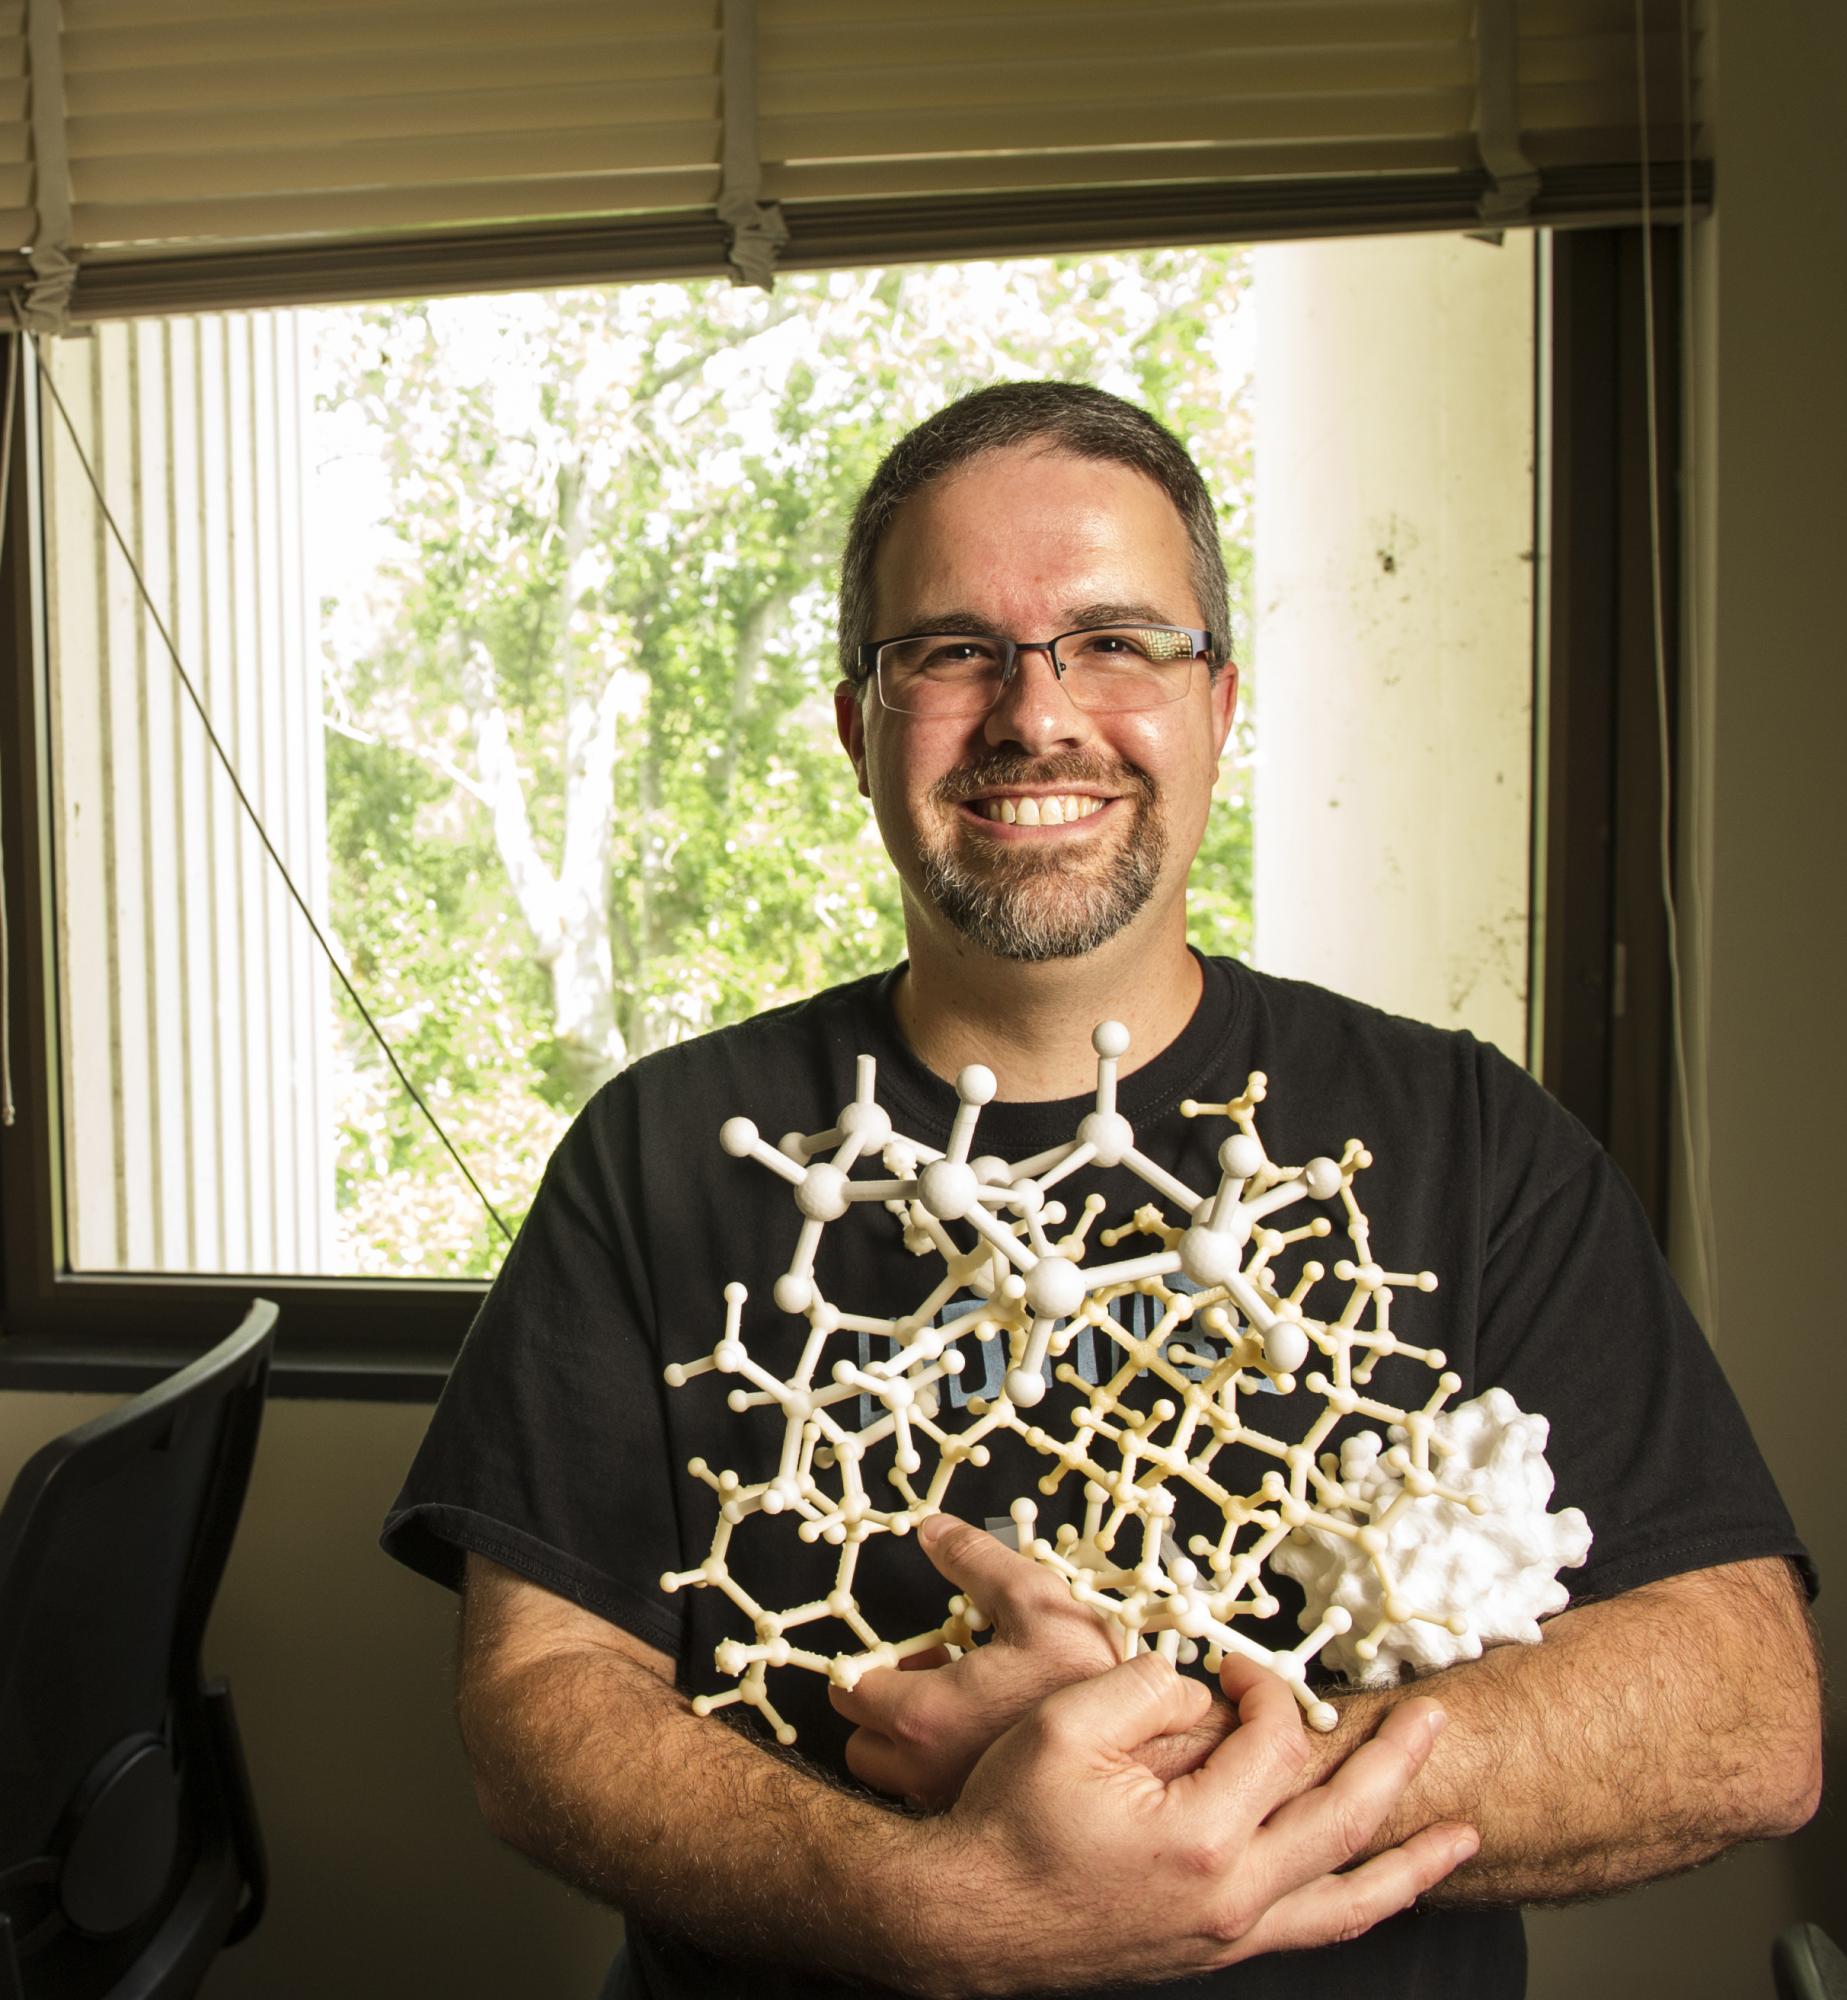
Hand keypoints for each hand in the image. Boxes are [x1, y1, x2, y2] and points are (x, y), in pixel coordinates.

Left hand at [830, 1514, 1118, 1806]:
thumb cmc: (1087, 1681)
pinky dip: (942, 1765)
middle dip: (883, 1705)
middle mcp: (924, 1772)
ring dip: (912, 1738)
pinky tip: (987, 1730)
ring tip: (961, 1699)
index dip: (867, 1662)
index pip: (849, 1692)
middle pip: (861, 1742)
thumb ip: (974, 1558)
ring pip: (895, 1775)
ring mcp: (949, 1803)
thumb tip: (932, 1530)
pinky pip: (933, 1796)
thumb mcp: (1034, 1599)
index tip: (903, 1649)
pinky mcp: (978, 1819)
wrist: (1144, 1755)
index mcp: (925, 1716)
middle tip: (930, 1671)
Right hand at [922, 1651, 1475, 1993]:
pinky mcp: (1214, 1949)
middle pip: (1342, 1820)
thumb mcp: (1067, 1723)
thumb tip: (1199, 1685)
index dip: (1264, 1690)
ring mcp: (1228, 1933)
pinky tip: (1381, 1888)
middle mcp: (1231, 1896)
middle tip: (1434, 1720)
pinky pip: (1313, 1929)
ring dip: (1410, 1858)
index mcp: (1201, 1837)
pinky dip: (1360, 1904)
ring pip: (1347, 1897)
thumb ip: (1148, 1686)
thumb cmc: (1010, 1820)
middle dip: (1394, 1764)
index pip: (1274, 1744)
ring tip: (1462, 1832)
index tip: (1234, 1668)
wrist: (971, 1917)